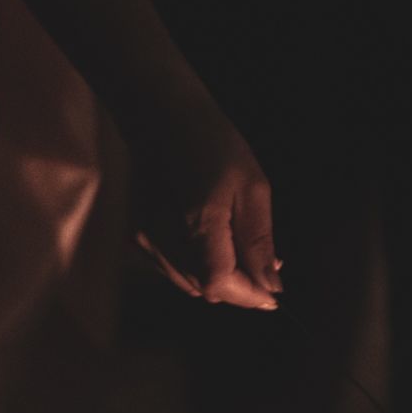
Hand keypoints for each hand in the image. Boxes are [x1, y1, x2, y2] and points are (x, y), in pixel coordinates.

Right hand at [130, 104, 280, 309]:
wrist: (162, 115)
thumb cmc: (214, 144)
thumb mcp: (252, 189)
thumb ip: (259, 244)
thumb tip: (271, 288)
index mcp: (196, 223)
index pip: (221, 284)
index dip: (249, 296)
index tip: (274, 296)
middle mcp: (162, 237)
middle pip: (206, 289)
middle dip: (239, 287)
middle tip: (265, 268)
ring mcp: (145, 238)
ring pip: (190, 283)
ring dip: (220, 279)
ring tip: (241, 251)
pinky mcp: (138, 236)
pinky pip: (174, 270)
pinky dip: (198, 268)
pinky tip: (215, 245)